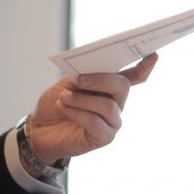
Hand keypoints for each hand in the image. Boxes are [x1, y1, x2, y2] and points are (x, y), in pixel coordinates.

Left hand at [25, 53, 158, 166]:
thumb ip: (83, 74)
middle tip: (80, 81)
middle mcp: (116, 104)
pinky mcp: (104, 137)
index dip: (144, 67)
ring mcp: (112, 122)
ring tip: (64, 98)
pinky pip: (95, 122)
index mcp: (110, 88)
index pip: (134, 77)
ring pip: (107, 106)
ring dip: (82, 100)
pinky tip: (63, 108)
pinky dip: (76, 112)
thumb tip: (92, 68)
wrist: (39, 130)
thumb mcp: (67, 83)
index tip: (153, 55)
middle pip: (122, 87)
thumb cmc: (56, 104)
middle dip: (102, 80)